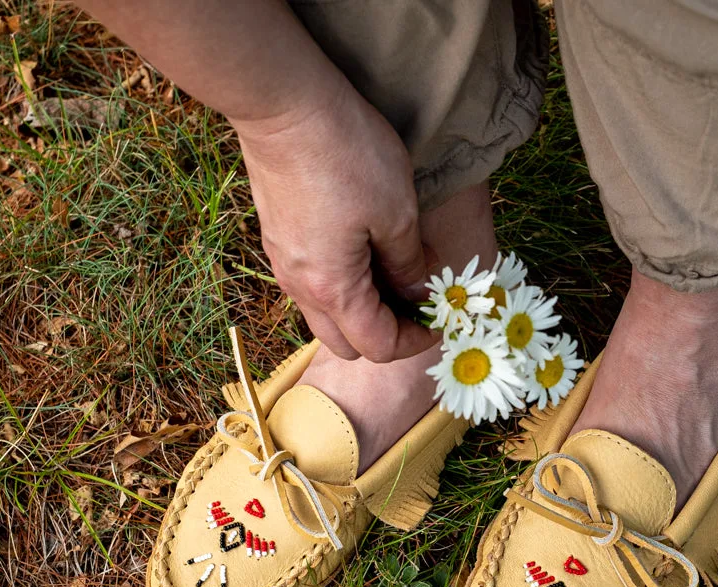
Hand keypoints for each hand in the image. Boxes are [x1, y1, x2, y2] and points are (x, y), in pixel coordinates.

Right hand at [232, 83, 437, 361]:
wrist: (284, 107)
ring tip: (394, 275)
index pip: (378, 347)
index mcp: (334, 290)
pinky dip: (342, 286)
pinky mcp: (279, 239)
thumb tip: (418, 290)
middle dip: (385, 335)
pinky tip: (365, 251)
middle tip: (417, 304)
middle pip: (346, 343)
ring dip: (361, 311)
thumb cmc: (347, 156)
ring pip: (325, 314)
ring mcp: (284, 264)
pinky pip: (312, 284)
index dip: (415, 341)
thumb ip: (410, 262)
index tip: (439, 320)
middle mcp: (301, 287)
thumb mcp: (398, 212)